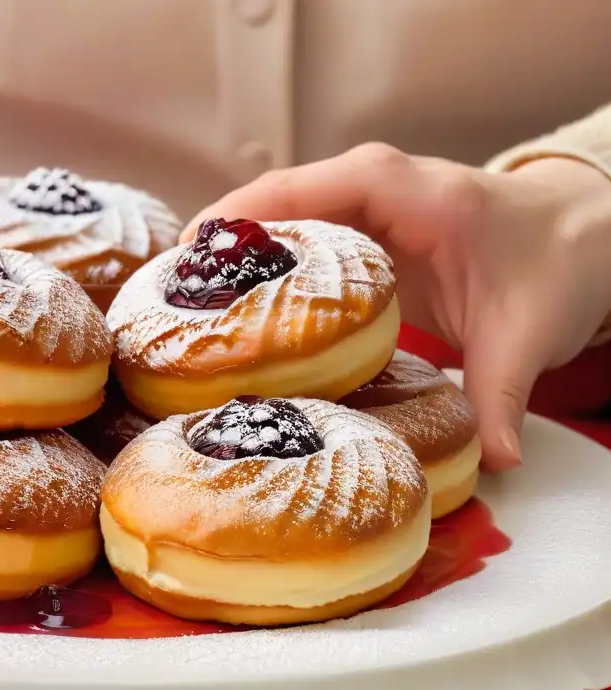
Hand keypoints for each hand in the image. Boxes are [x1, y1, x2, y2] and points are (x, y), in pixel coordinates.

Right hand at [185, 144, 610, 470]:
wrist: (576, 239)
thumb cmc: (554, 265)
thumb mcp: (530, 331)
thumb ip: (503, 394)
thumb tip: (493, 461)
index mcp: (409, 191)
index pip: (306, 188)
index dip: (241, 217)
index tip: (188, 259)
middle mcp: (370, 189)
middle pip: (268, 203)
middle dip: (212, 250)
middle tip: (159, 304)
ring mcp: (355, 212)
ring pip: (269, 223)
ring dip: (222, 265)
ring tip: (171, 315)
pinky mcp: (350, 240)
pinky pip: (287, 246)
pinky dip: (251, 276)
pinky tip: (220, 321)